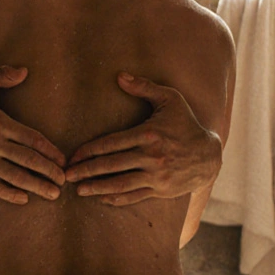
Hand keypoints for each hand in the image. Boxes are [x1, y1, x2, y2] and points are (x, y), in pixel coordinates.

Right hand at [0, 66, 66, 203]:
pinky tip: (24, 198)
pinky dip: (10, 194)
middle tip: (64, 179)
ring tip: (53, 193)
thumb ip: (1, 75)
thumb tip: (24, 71)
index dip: (50, 151)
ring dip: (36, 186)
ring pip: (15, 176)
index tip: (63, 160)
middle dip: (49, 171)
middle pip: (27, 160)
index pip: (31, 138)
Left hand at [64, 72, 221, 205]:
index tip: (73, 156)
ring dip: (97, 188)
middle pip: (111, 165)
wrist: (209, 156)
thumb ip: (144, 87)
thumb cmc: (186, 123)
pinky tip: (101, 198)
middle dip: (86, 171)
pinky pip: (134, 196)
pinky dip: (116, 199)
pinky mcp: (160, 190)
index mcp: (149, 134)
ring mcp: (156, 176)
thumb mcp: (170, 99)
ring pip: (120, 184)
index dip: (88, 151)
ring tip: (79, 190)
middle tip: (65, 175)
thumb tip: (120, 76)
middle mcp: (151, 156)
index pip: (111, 143)